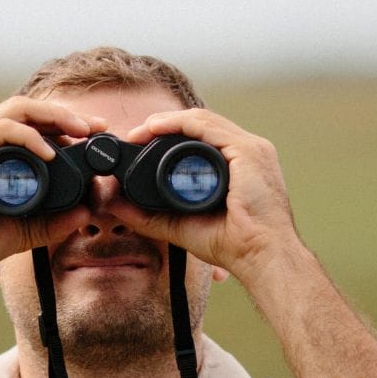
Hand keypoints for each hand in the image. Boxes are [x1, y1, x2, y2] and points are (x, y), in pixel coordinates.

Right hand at [0, 97, 105, 272]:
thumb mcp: (26, 228)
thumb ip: (55, 220)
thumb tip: (86, 211)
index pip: (31, 123)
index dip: (63, 123)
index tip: (93, 134)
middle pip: (27, 109)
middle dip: (65, 114)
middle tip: (96, 127)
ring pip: (17, 109)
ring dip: (53, 116)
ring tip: (81, 130)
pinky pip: (3, 129)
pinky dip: (30, 136)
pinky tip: (51, 152)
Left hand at [117, 109, 304, 281]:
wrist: (261, 256)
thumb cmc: (235, 244)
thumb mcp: (182, 224)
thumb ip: (150, 215)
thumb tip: (115, 204)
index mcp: (239, 165)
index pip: (201, 138)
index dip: (169, 137)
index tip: (139, 145)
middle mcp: (247, 151)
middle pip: (200, 126)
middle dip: (164, 126)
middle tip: (134, 136)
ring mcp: (250, 148)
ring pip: (201, 121)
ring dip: (166, 121)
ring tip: (140, 131)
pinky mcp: (248, 151)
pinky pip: (207, 126)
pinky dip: (178, 123)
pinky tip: (156, 128)